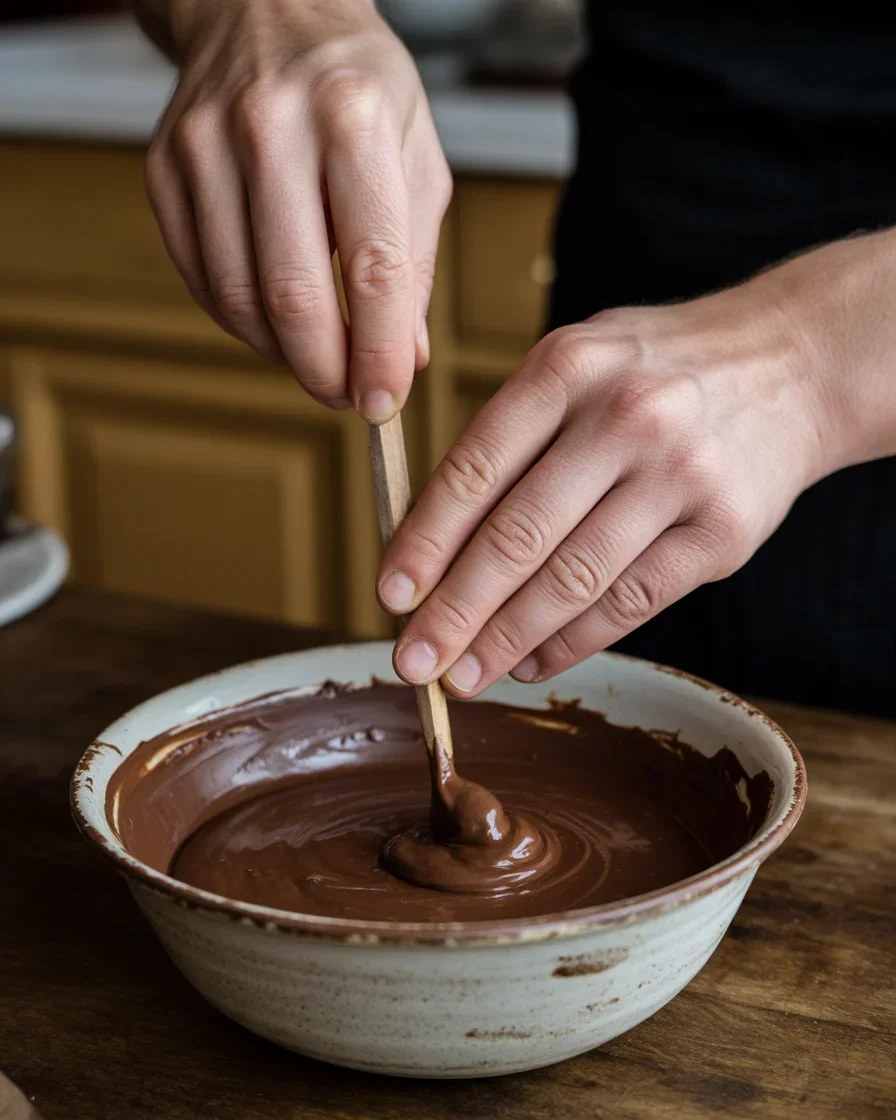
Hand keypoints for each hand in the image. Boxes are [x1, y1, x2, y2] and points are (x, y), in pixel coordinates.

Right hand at [144, 0, 450, 420]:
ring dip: (283, 354)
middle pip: (296, 295)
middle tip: (347, 396)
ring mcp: (206, 148)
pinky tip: (273, 325)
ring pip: (240, 298)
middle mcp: (271, 128)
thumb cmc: (356, 86)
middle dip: (326, 371)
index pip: (372, 268)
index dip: (379, 352)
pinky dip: (242, 323)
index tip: (385, 400)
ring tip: (317, 361)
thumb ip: (415, 261)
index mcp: (352, 120)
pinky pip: (201, 279)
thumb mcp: (416, 157)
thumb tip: (404, 355)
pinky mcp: (165, 170)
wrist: (265, 9)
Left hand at [377, 265, 847, 693]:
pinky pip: (632, 603)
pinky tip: (532, 662)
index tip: (389, 594)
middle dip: (454, 611)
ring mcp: (681, 475)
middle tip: (411, 660)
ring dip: (506, 640)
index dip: (425, 542)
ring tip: (463, 675)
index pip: (475, 469)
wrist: (796, 363)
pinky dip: (573, 642)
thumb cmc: (658, 370)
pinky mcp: (724, 531)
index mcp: (569, 367)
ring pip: (572, 581)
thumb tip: (432, 544)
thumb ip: (509, 436)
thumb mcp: (580, 362)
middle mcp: (626, 416)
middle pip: (518, 537)